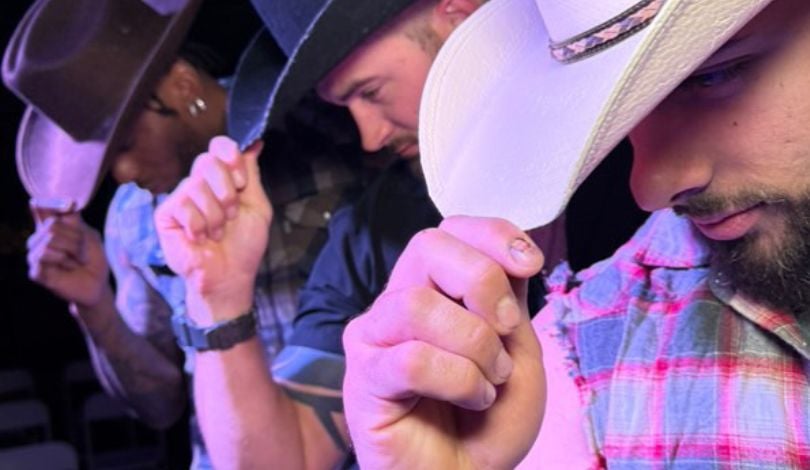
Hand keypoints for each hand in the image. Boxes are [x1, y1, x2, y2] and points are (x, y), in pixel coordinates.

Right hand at [26, 209, 109, 308]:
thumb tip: (69, 201)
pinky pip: (42, 256)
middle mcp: (39, 238)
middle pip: (52, 225)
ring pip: (49, 239)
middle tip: (83, 251)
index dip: (52, 203)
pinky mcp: (35, 271)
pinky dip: (60, 260)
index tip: (70, 205)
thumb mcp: (89, 235)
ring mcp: (35, 255)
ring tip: (76, 260)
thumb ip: (75, 220)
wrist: (97, 283)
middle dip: (75, 238)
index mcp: (52, 226)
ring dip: (71, 249)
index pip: (41, 206)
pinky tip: (66, 268)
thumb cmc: (93, 258)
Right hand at [155, 136, 269, 320]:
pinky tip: (200, 238)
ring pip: (197, 186)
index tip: (241, 182)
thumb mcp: (257, 206)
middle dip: (226, 193)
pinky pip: (183, 206)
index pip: (219, 146)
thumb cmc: (244, 245)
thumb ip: (252, 175)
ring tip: (217, 233)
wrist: (230, 276)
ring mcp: (181, 198)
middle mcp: (199, 184)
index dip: (230, 157)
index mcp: (222, 179)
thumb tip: (255, 143)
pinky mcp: (166, 214)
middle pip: (207, 161)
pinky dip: (198, 225)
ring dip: (215, 216)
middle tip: (231, 215)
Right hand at [342, 216, 546, 468]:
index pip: (451, 229)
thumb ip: (508, 300)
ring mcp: (374, 337)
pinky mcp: (362, 376)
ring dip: (474, 345)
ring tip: (488, 381)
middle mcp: (399, 302)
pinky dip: (459, 381)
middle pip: (428, 246)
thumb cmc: (488, 421)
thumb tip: (511, 254)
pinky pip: (412, 359)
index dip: (492, 234)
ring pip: (417, 303)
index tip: (530, 266)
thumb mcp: (518, 351)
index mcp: (435, 290)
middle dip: (482, 283)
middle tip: (506, 331)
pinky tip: (471, 400)